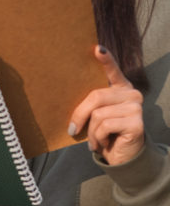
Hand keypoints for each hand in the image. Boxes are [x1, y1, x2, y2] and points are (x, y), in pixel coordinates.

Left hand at [68, 46, 144, 165]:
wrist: (121, 157)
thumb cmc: (104, 133)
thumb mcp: (95, 115)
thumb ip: (90, 102)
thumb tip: (67, 94)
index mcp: (120, 88)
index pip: (113, 71)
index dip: (106, 59)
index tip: (97, 48)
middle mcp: (131, 94)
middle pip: (96, 96)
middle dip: (80, 114)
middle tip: (73, 129)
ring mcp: (137, 107)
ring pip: (98, 113)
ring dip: (91, 131)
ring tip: (95, 140)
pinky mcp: (137, 122)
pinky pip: (105, 125)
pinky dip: (98, 138)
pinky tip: (103, 143)